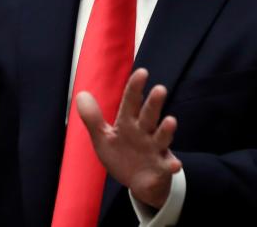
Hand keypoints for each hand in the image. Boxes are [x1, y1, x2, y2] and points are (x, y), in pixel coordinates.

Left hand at [76, 68, 180, 208]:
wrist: (139, 183)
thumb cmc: (123, 155)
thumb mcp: (103, 138)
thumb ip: (92, 118)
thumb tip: (80, 94)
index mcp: (129, 123)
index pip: (131, 102)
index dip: (135, 88)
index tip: (141, 72)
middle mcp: (145, 132)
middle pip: (149, 116)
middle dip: (153, 104)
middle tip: (160, 89)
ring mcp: (155, 150)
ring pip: (161, 137)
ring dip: (166, 130)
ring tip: (171, 121)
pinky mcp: (162, 168)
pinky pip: (168, 166)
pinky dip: (172, 165)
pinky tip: (175, 164)